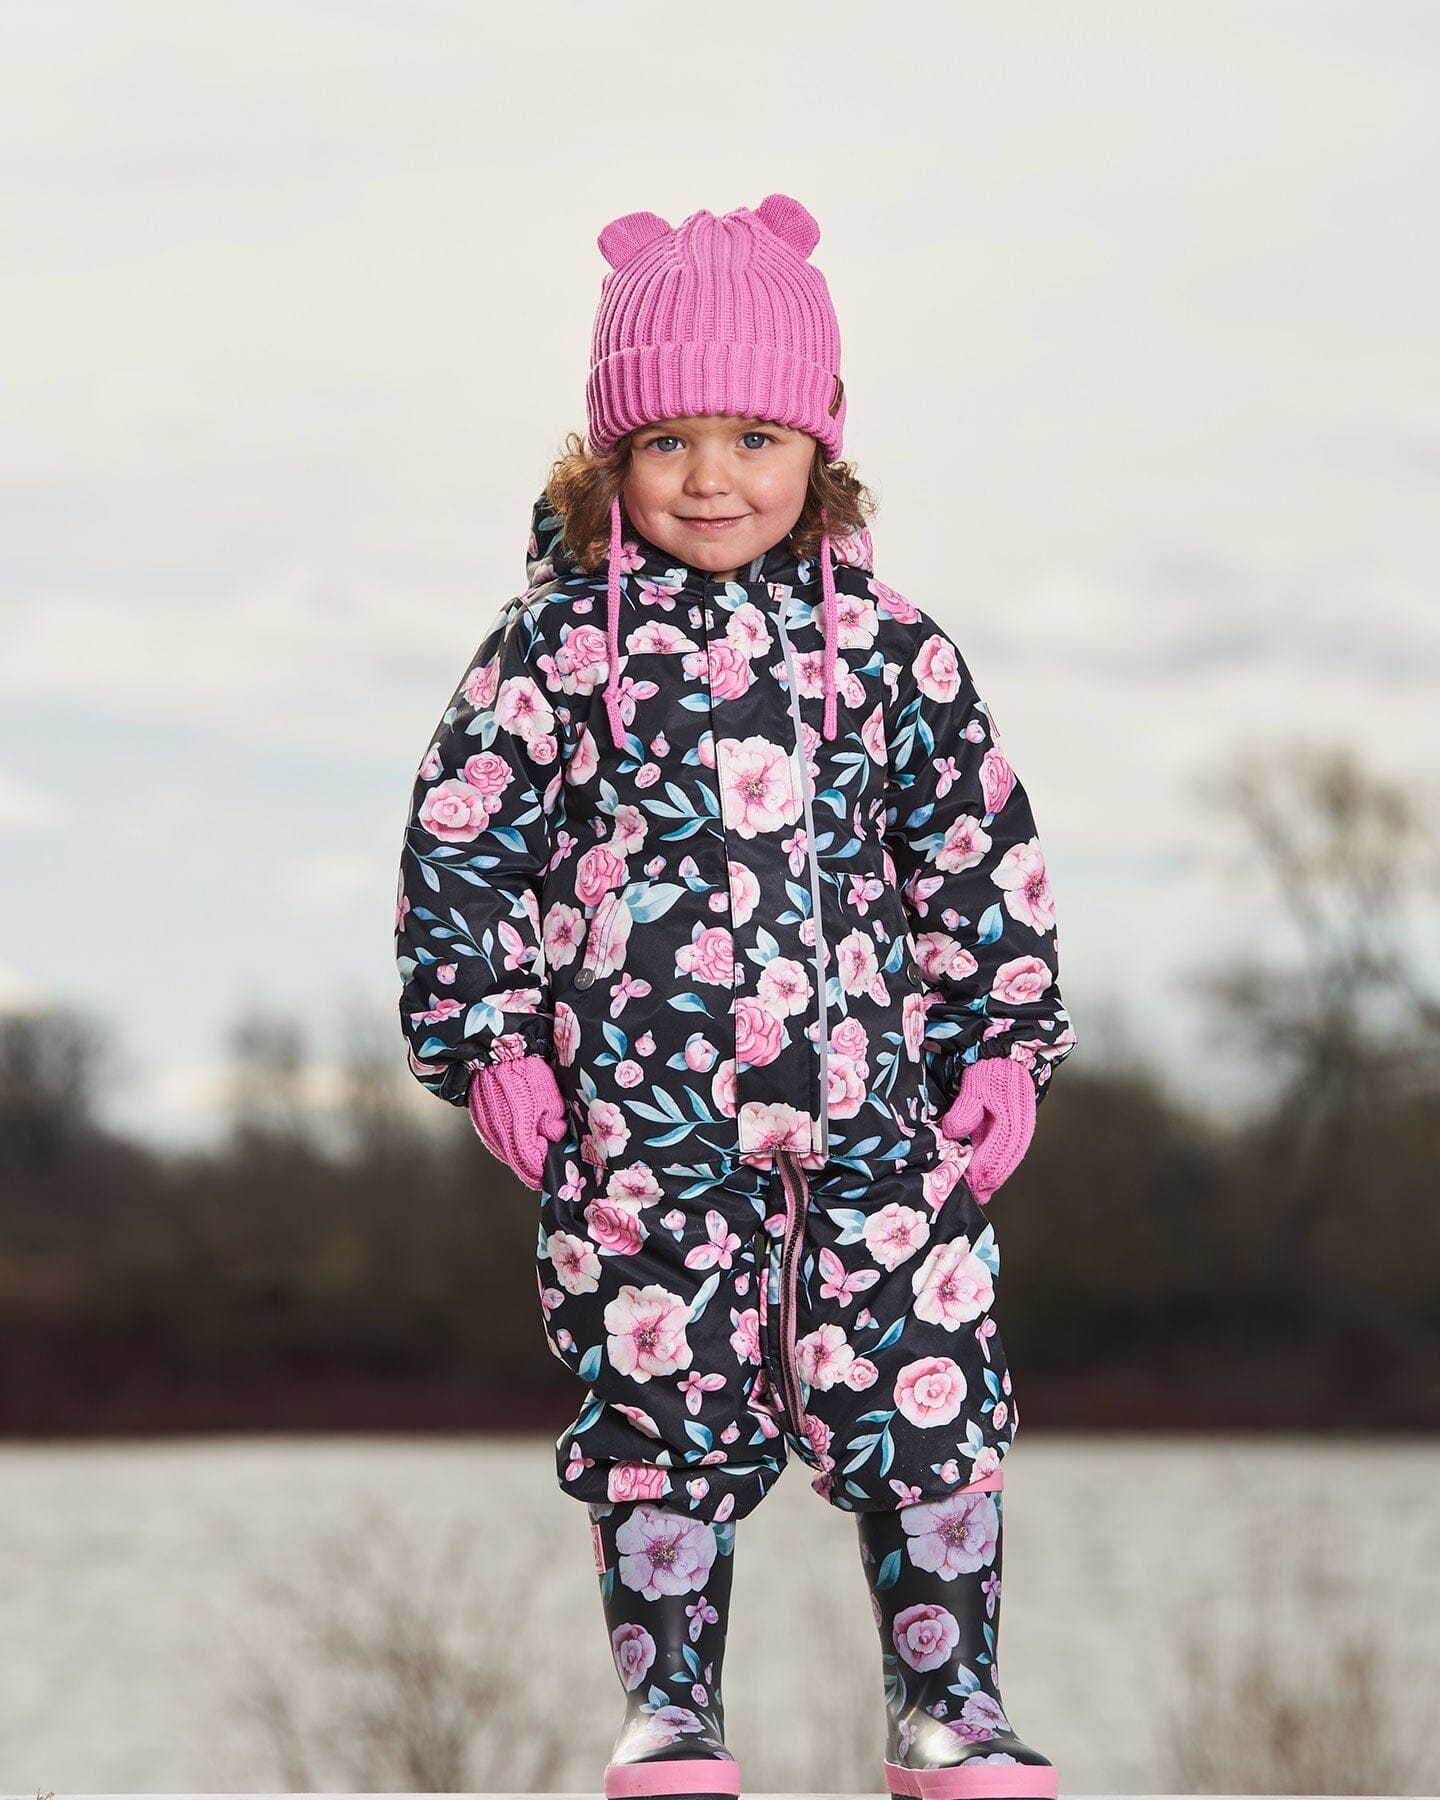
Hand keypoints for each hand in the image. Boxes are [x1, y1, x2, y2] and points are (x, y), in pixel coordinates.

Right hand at [467, 1054, 567, 1189]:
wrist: (495, 1055)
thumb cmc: (524, 1073)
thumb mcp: (551, 1099)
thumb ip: (554, 1124)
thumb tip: (554, 1136)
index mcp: (518, 1136)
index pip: (533, 1167)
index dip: (546, 1169)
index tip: (555, 1168)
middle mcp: (499, 1140)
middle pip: (519, 1165)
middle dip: (535, 1164)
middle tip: (548, 1160)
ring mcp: (487, 1133)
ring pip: (508, 1155)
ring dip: (522, 1154)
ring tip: (536, 1146)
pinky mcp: (481, 1124)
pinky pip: (497, 1142)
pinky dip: (511, 1143)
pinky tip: (520, 1134)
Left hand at [940, 1056, 1036, 1204]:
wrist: (1007, 1057)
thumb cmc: (991, 1071)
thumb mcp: (975, 1086)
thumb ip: (965, 1110)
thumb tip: (954, 1132)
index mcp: (1011, 1126)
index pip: (993, 1161)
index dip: (976, 1176)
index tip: (961, 1185)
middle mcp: (1018, 1135)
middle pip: (1000, 1169)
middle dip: (982, 1185)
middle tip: (966, 1195)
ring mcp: (1018, 1136)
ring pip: (1003, 1166)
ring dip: (988, 1180)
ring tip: (974, 1192)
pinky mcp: (1013, 1133)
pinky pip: (1003, 1158)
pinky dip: (992, 1169)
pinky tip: (980, 1177)